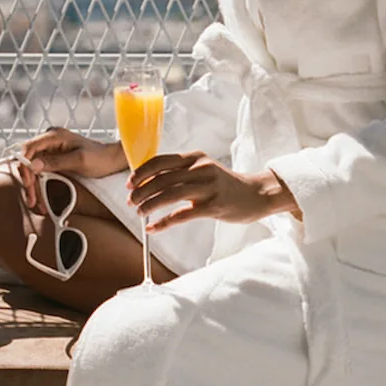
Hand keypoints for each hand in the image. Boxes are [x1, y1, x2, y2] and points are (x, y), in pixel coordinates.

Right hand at [19, 127, 126, 189]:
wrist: (111, 160)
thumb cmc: (99, 157)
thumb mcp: (79, 160)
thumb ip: (56, 162)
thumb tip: (34, 165)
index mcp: (54, 136)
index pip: (29, 148)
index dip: (25, 165)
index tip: (28, 182)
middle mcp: (49, 141)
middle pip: (28, 160)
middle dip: (28, 180)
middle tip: (32, 199)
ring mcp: (51, 151)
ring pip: (33, 169)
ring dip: (33, 186)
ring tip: (36, 203)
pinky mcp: (53, 161)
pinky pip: (41, 173)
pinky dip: (39, 186)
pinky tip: (41, 199)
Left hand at [128, 151, 300, 229]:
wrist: (256, 195)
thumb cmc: (224, 184)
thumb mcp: (203, 170)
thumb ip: (181, 172)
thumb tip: (150, 180)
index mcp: (196, 157)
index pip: (162, 160)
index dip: (142, 172)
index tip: (130, 183)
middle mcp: (201, 169)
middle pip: (163, 178)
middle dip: (142, 190)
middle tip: (131, 201)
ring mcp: (208, 187)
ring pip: (170, 194)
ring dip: (150, 204)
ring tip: (139, 213)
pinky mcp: (213, 206)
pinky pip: (182, 215)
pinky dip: (164, 222)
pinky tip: (153, 227)